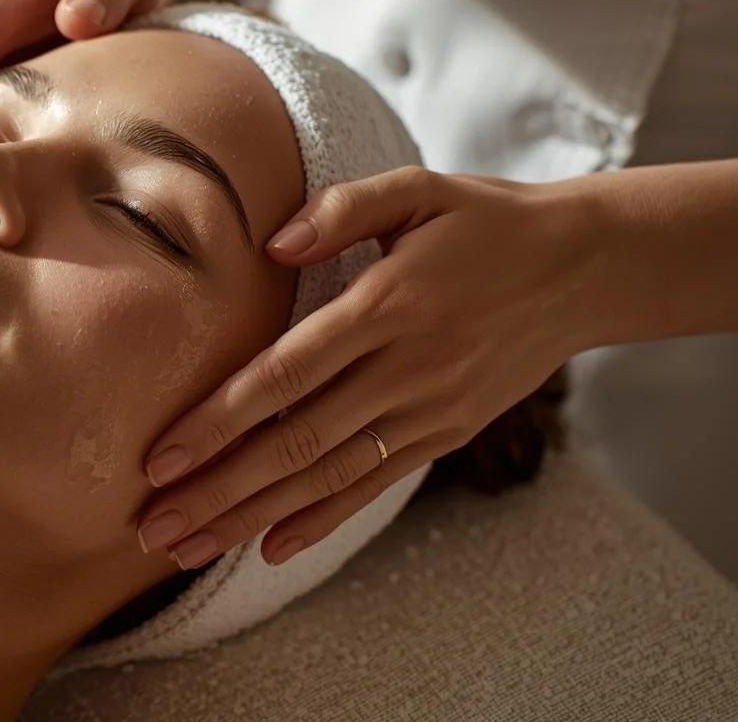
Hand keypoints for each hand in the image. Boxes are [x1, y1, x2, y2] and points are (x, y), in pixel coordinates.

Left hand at [135, 167, 602, 569]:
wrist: (585, 268)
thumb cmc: (483, 220)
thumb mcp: (418, 188)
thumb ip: (341, 209)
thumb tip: (272, 243)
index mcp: (387, 305)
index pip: (284, 376)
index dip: (218, 422)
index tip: (160, 457)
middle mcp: (406, 368)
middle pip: (296, 442)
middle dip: (218, 489)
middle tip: (152, 525)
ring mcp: (430, 409)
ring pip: (327, 476)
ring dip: (252, 517)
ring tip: (187, 546)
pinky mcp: (447, 433)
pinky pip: (374, 484)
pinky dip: (321, 520)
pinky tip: (270, 549)